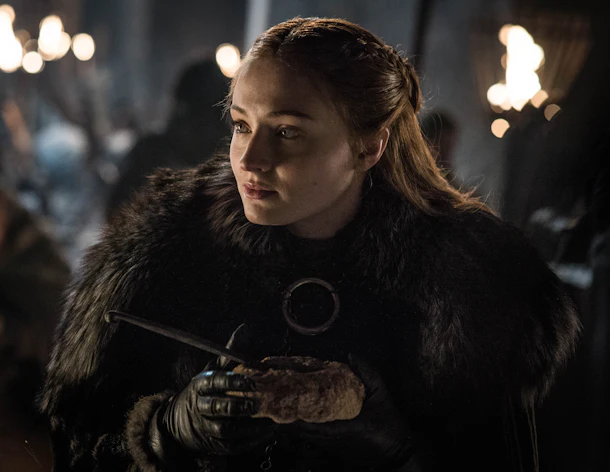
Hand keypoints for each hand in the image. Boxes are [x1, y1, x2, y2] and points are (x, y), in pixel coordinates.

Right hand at [151, 324, 275, 457]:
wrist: (180, 420)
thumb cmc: (206, 390)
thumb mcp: (214, 368)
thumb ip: (230, 353)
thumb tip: (245, 329)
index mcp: (200, 384)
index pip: (214, 381)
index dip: (231, 381)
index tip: (250, 380)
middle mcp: (200, 406)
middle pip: (217, 408)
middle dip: (238, 406)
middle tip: (259, 403)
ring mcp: (205, 427)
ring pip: (225, 429)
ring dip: (248, 427)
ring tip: (268, 421)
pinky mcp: (213, 445)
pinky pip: (231, 446)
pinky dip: (249, 441)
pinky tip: (265, 434)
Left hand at [283, 355, 411, 467]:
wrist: (398, 451)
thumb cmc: (389, 424)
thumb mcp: (382, 395)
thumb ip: (368, 374)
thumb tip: (351, 356)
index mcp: (345, 428)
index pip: (313, 425)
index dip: (295, 417)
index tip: (282, 404)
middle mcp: (334, 441)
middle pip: (303, 433)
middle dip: (288, 419)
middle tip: (275, 404)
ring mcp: (333, 448)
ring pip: (306, 437)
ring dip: (294, 425)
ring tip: (280, 409)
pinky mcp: (335, 451)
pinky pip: (314, 439)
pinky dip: (304, 429)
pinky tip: (297, 419)